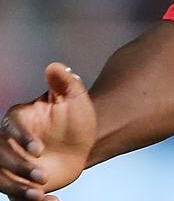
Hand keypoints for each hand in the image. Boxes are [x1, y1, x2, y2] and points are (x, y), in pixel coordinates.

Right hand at [1, 64, 96, 200]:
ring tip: (39, 195)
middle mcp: (9, 143)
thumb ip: (65, 82)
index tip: (39, 149)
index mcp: (19, 119)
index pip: (10, 128)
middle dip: (18, 167)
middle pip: (1, 157)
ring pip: (1, 178)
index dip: (22, 139)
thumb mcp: (75, 98)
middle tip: (41, 175)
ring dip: (16, 189)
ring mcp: (12, 164)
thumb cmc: (75, 117)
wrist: (84, 141)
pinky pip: (15, 195)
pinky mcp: (19, 182)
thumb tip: (56, 66)